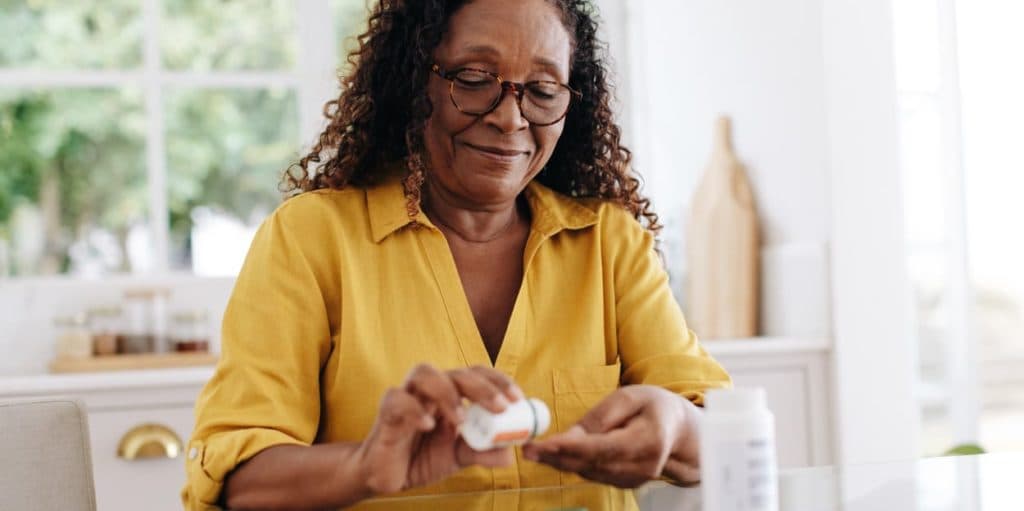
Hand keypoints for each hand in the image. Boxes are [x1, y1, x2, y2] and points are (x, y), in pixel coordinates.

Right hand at [356, 364, 524, 494]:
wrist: (387, 476)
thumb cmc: (422, 457)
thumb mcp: (458, 457)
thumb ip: (482, 452)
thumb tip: (510, 453)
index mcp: (450, 394)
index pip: (476, 374)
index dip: (497, 381)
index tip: (517, 399)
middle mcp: (430, 390)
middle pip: (455, 371)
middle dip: (481, 386)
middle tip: (500, 407)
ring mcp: (407, 397)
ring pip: (424, 372)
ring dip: (448, 392)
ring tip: (462, 420)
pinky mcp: (387, 413)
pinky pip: (397, 400)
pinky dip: (414, 410)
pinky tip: (428, 426)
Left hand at [522, 385, 699, 487]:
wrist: (677, 430)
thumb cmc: (653, 406)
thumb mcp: (630, 397)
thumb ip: (600, 417)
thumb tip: (569, 437)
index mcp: (649, 441)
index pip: (605, 448)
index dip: (573, 448)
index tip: (546, 444)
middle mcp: (643, 466)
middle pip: (593, 465)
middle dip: (556, 458)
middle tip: (528, 449)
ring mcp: (635, 479)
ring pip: (589, 472)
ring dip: (560, 463)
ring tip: (534, 451)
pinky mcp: (625, 483)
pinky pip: (594, 474)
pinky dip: (573, 465)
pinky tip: (554, 456)